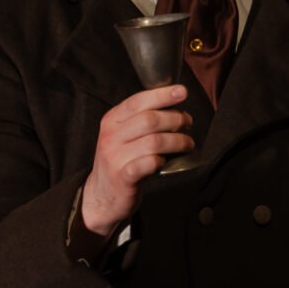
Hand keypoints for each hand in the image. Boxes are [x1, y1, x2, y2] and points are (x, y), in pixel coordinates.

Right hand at [81, 84, 192, 234]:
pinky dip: (162, 160)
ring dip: (177, 141)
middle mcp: (111, 136)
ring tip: (187, 143)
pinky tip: (166, 161)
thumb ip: (140, 120)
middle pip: (150, 120)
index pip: (138, 101)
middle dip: (175, 119)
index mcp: (111, 120)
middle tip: (187, 123)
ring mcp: (115, 157)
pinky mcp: (123, 177)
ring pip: (154, 141)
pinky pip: (149, 163)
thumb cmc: (120, 161)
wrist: (101, 195)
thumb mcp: (122, 135)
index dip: (162, 95)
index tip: (182, 92)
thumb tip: (174, 105)